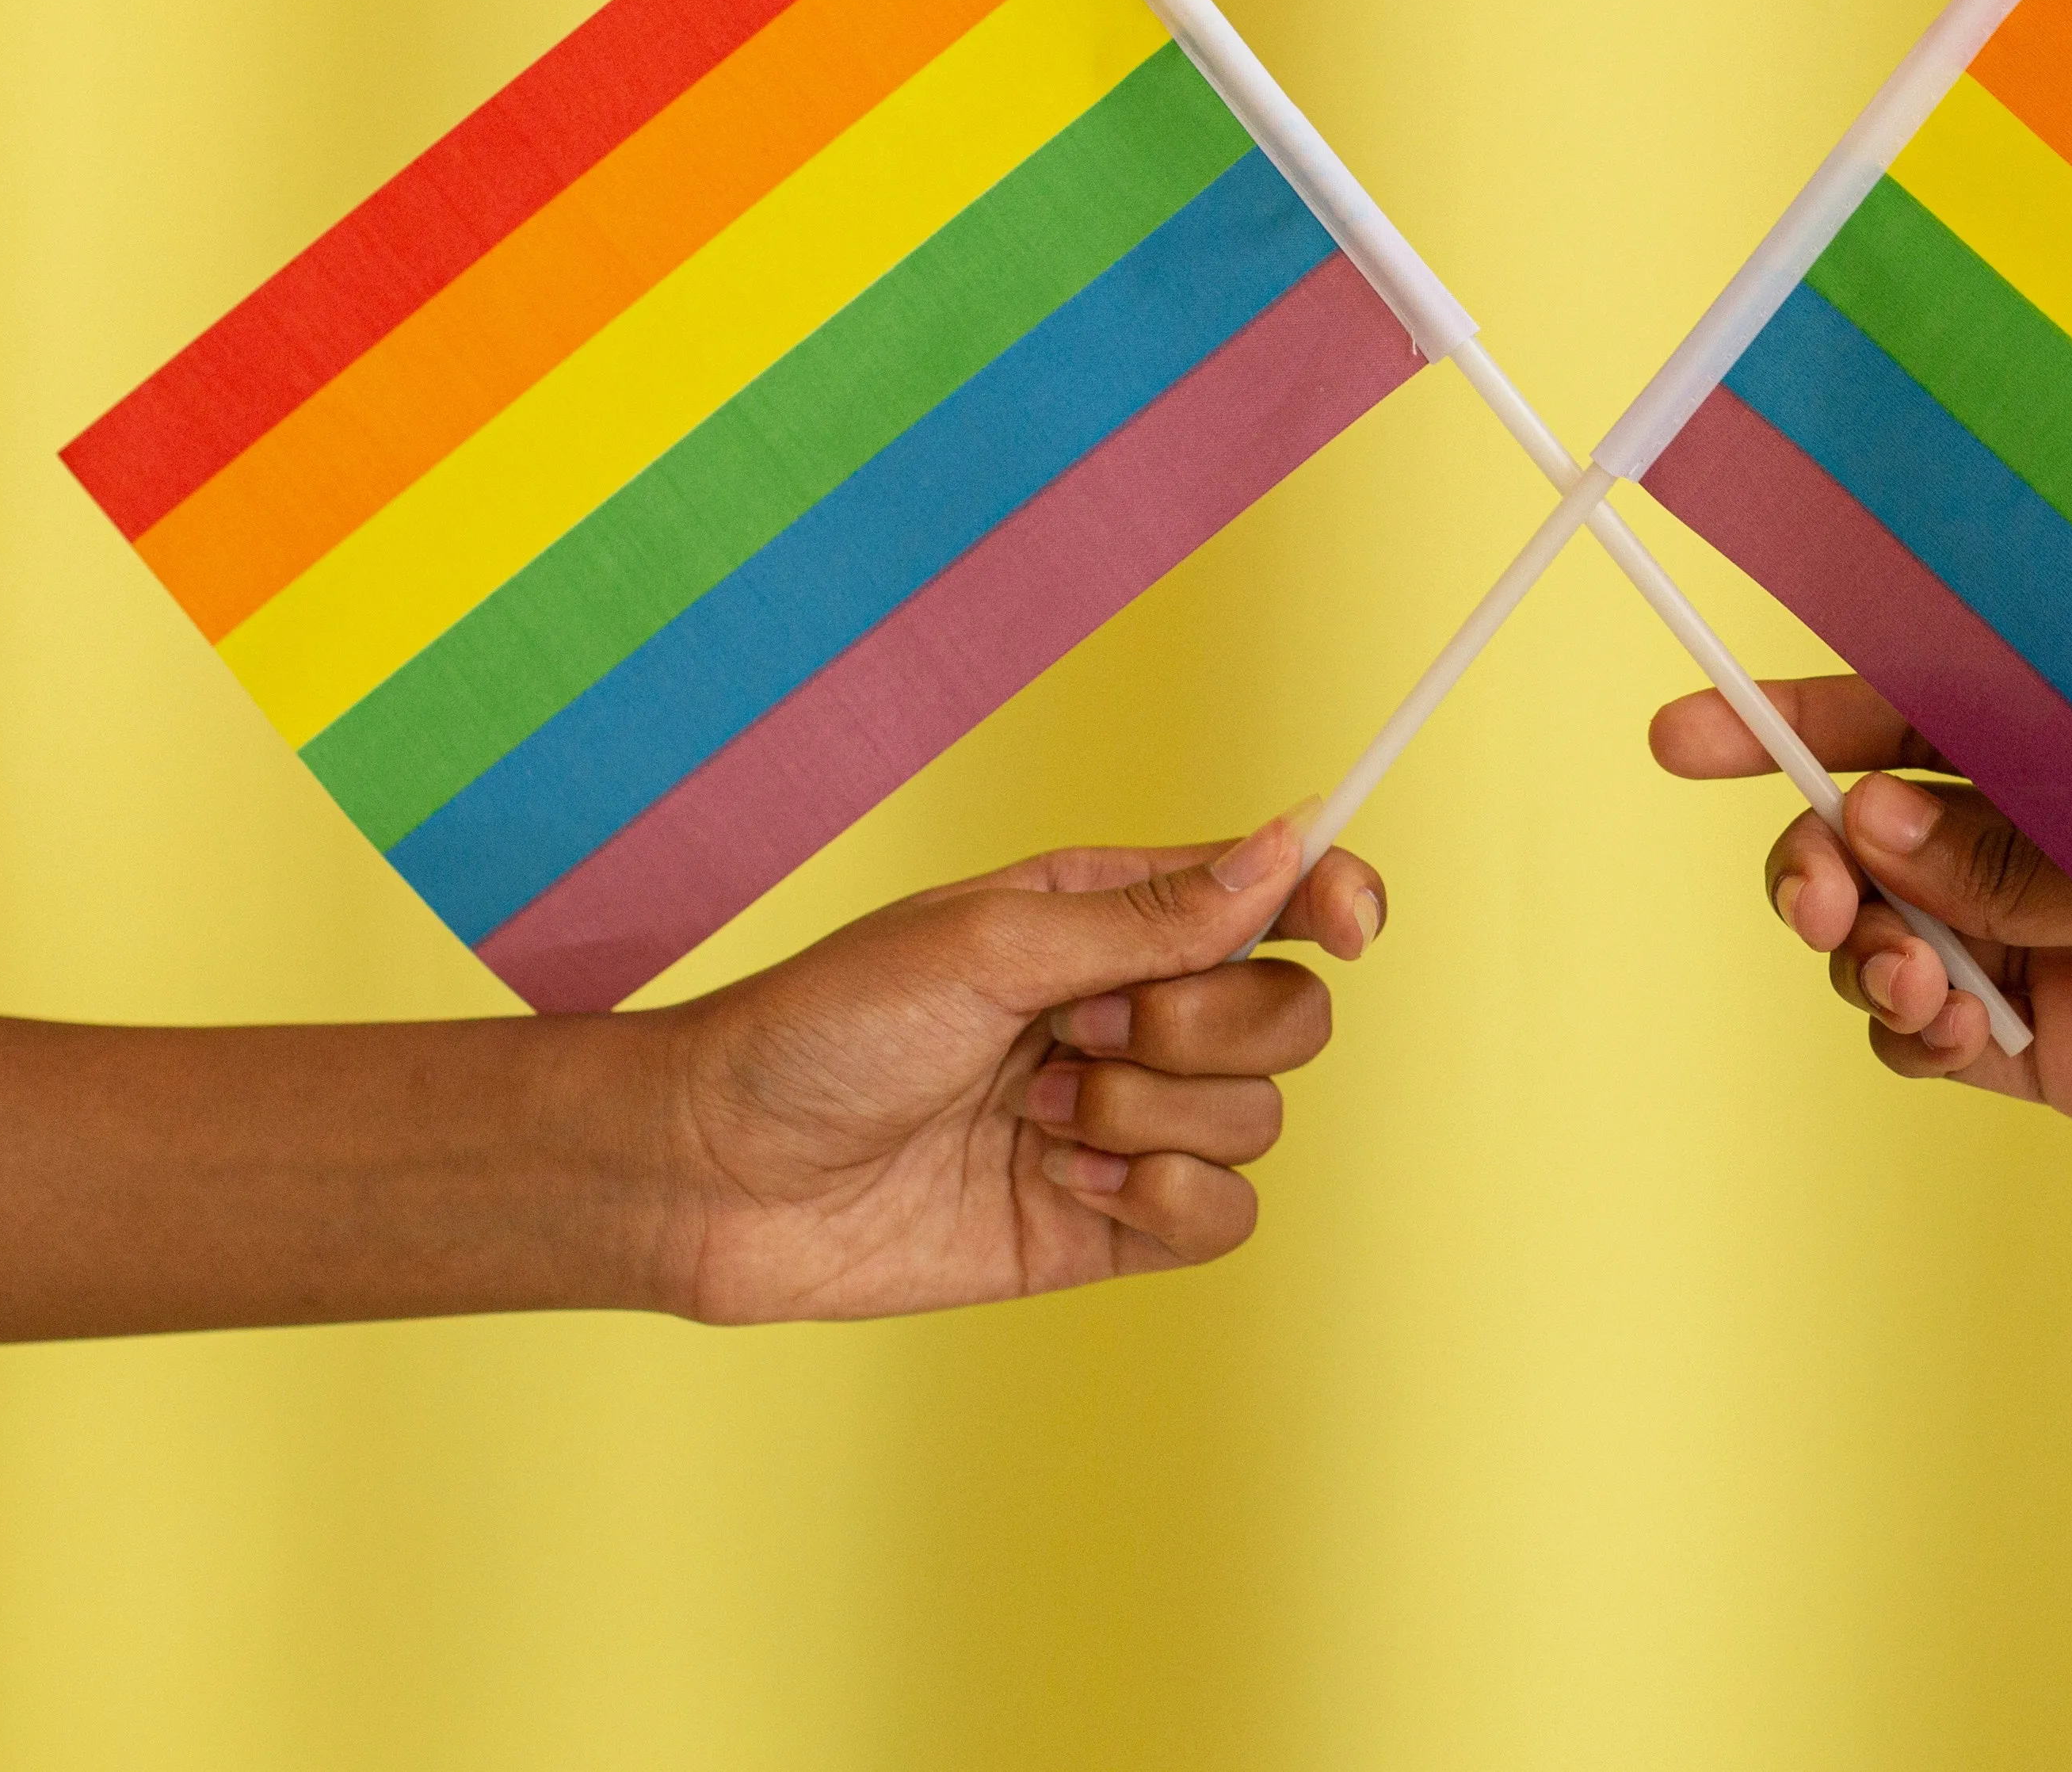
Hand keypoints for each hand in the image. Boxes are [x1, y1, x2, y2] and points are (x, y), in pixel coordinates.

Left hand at [648, 810, 1382, 1322]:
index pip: (1275, 894)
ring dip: (1147, 1121)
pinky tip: (1058, 1189)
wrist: (721, 1176)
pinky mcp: (1113, 1228)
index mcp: (1110, 917)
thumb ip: (1151, 915)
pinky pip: (1228, 1218)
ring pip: (1260, 1118)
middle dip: (1197, 1027)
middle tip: (1073, 1032)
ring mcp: (1128, 1125)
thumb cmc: (824, 1030)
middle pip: (1289, 1014)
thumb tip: (1290, 844)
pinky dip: (1161, 1203)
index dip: (1335, 898)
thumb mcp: (986, 946)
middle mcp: (1135, 1014)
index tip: (1350, 924)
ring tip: (1030, 1119)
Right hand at [1651, 677, 2071, 1239]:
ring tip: (1915, 980)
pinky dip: (1911, 1032)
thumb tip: (1865, 826)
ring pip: (1889, 935)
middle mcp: (2064, 835)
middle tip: (1822, 897)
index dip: (1792, 713)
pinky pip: (1935, 1036)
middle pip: (1872, 829)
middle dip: (1814, 855)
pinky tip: (1947, 1030)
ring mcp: (2061, 943)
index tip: (1679, 735)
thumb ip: (2021, 850)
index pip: (1916, 707)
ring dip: (1862, 951)